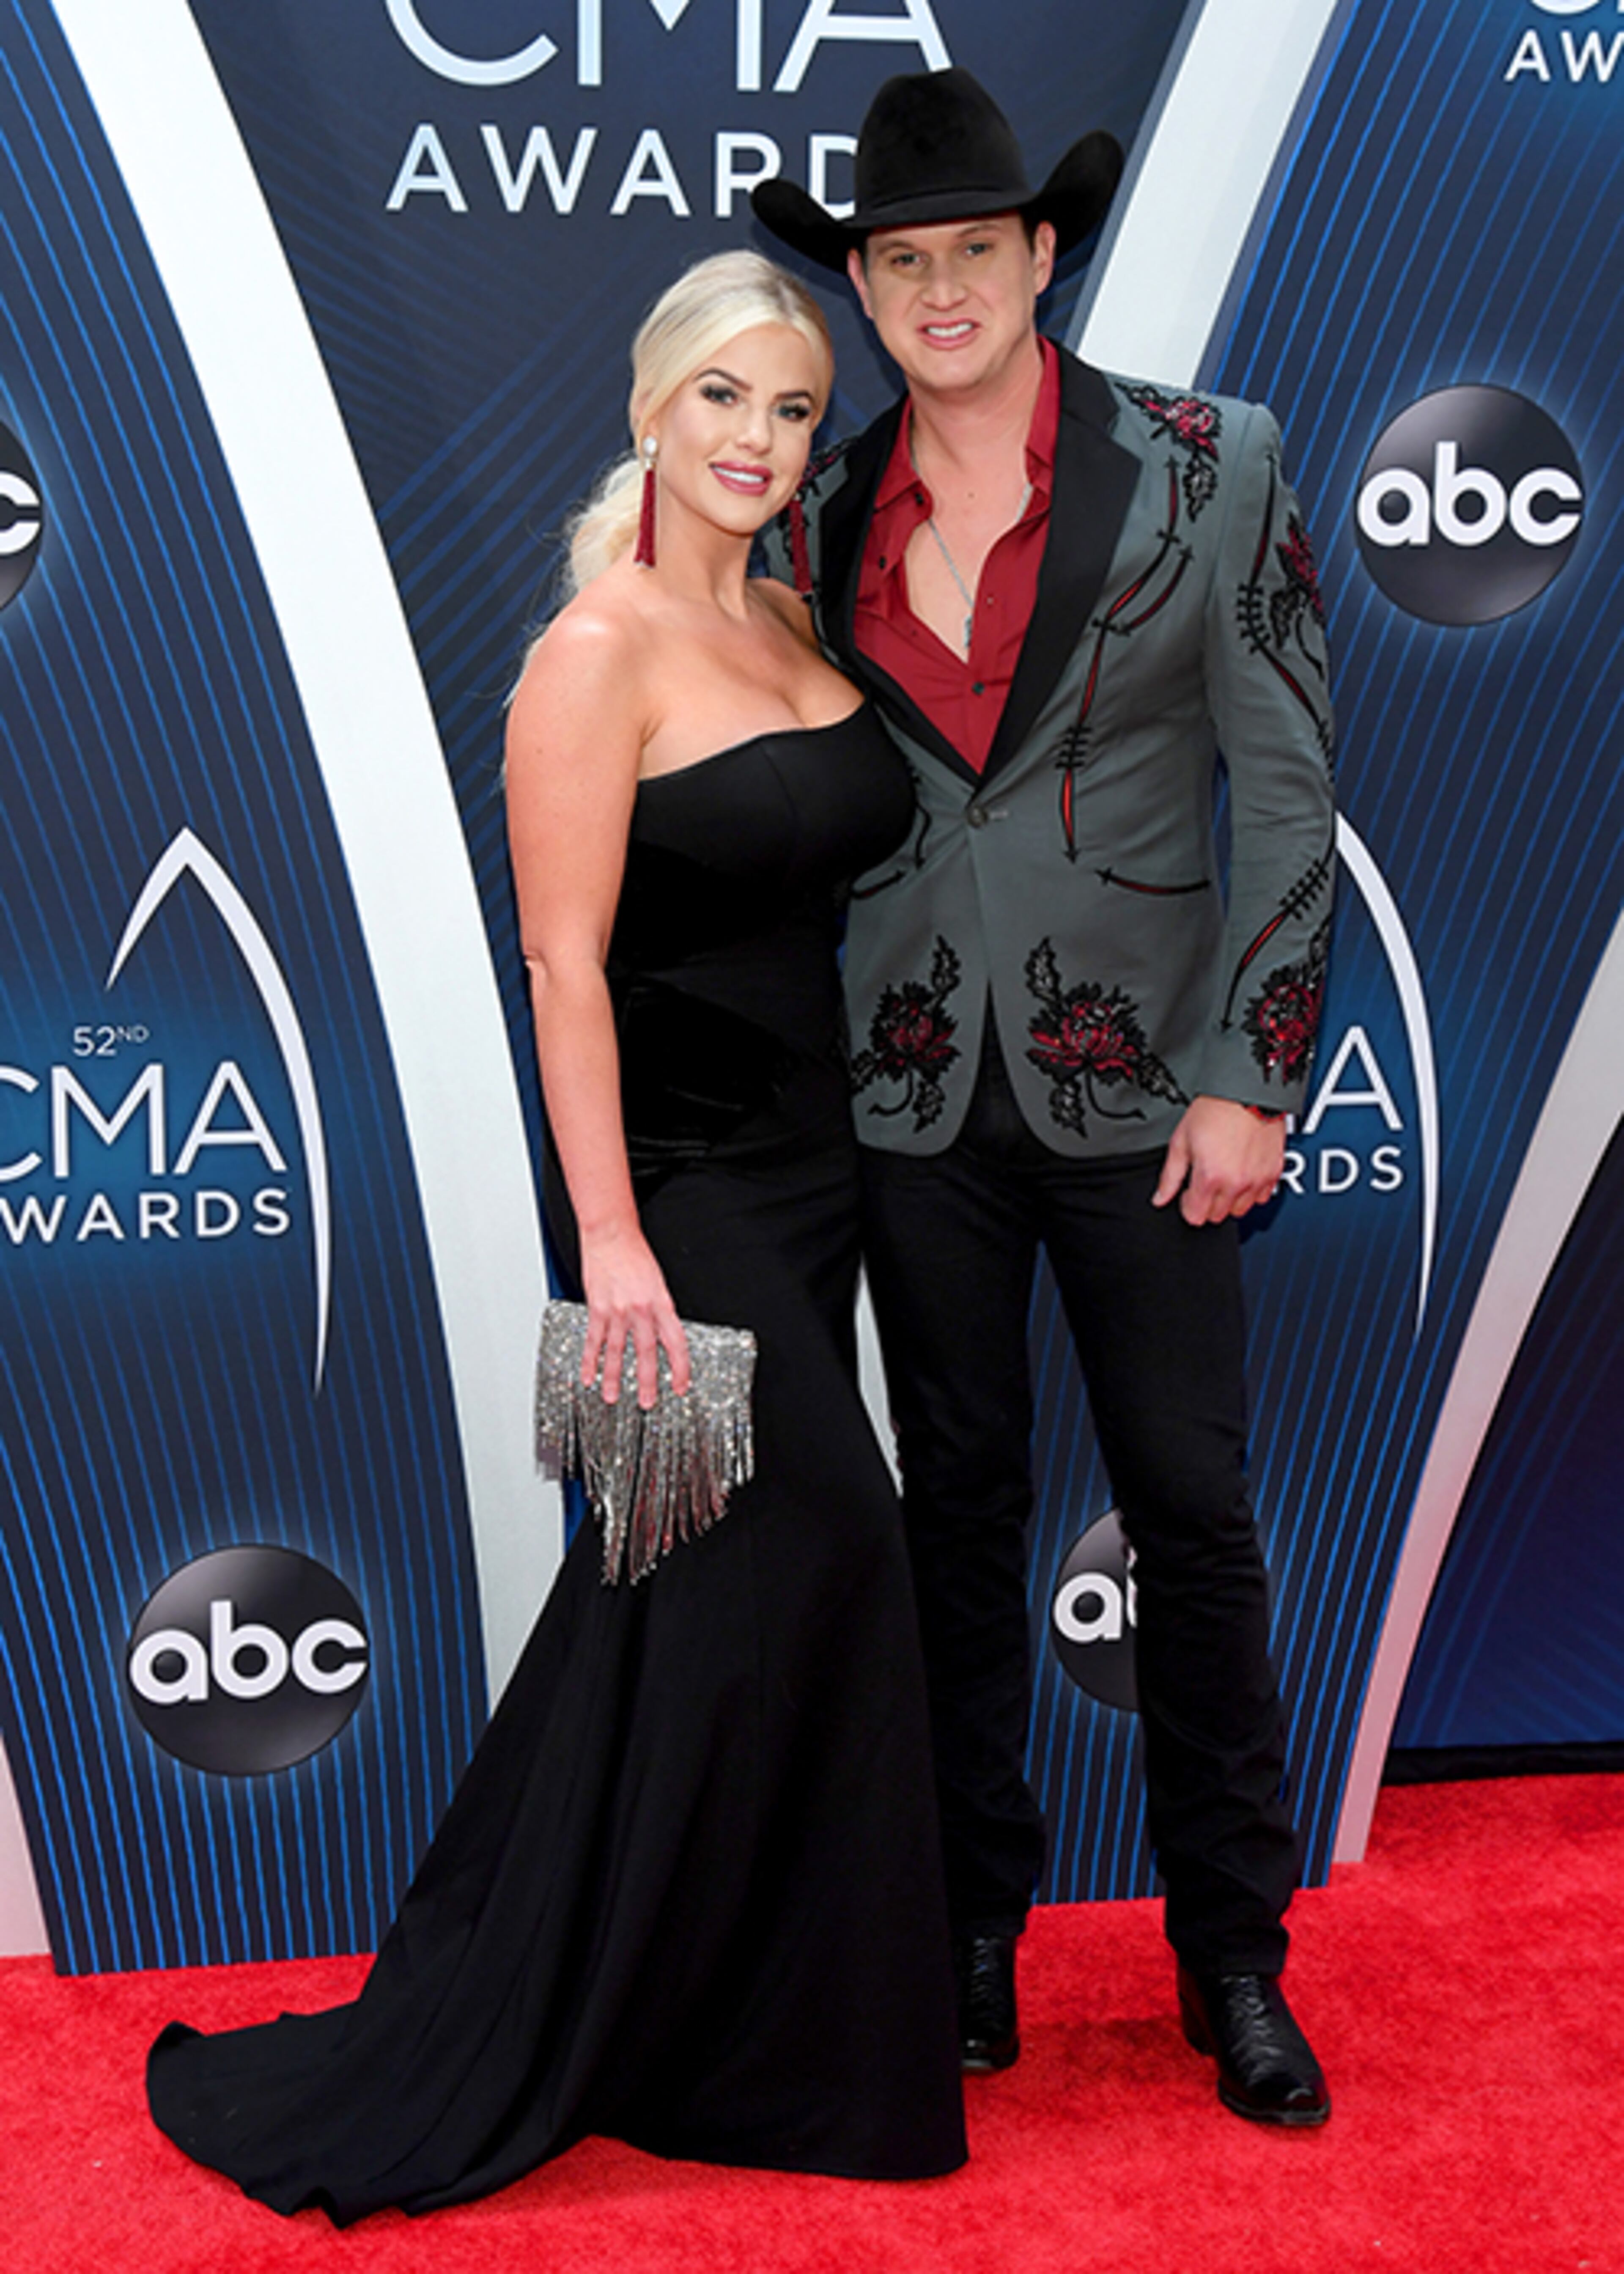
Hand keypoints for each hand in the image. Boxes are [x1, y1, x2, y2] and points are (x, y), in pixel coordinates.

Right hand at [580, 1224, 690, 1408]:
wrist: (611, 1234)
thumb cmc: (635, 1254)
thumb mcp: (658, 1282)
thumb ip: (660, 1310)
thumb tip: (663, 1335)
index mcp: (661, 1303)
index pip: (676, 1343)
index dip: (680, 1368)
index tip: (680, 1385)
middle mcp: (641, 1309)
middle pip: (647, 1353)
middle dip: (647, 1381)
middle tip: (647, 1402)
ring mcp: (617, 1310)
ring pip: (617, 1351)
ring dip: (614, 1377)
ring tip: (612, 1397)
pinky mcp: (597, 1308)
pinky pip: (594, 1340)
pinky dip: (590, 1360)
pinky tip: (588, 1375)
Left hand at [1152, 1096, 1285, 1225]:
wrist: (1247, 1091)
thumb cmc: (1215, 1109)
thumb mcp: (1181, 1140)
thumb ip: (1170, 1176)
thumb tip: (1160, 1198)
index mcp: (1210, 1177)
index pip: (1195, 1217)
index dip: (1187, 1206)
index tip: (1187, 1193)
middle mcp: (1236, 1183)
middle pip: (1216, 1216)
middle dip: (1206, 1203)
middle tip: (1204, 1181)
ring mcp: (1257, 1179)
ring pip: (1239, 1210)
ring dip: (1228, 1199)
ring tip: (1223, 1176)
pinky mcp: (1273, 1173)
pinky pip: (1261, 1198)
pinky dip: (1250, 1191)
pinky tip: (1241, 1173)